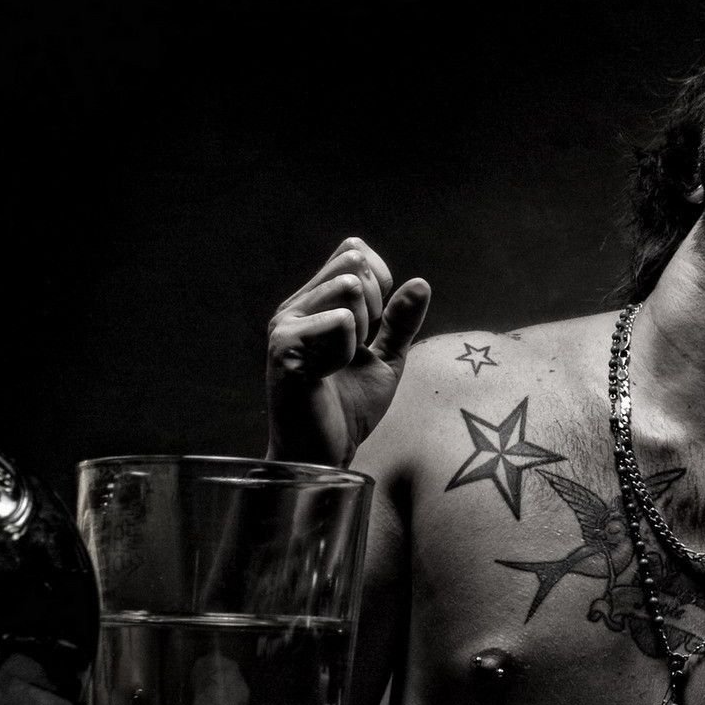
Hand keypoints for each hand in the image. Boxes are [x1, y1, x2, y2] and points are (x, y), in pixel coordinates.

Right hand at [267, 237, 430, 467]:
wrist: (324, 454)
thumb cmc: (349, 409)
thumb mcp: (386, 359)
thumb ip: (400, 321)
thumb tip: (421, 282)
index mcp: (315, 303)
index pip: (353, 251)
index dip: (380, 280)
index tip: (375, 324)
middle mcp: (295, 306)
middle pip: (353, 263)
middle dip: (375, 304)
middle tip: (359, 348)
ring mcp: (285, 324)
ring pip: (349, 288)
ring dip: (362, 329)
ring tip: (340, 363)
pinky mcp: (283, 346)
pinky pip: (341, 321)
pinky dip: (347, 350)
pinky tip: (325, 375)